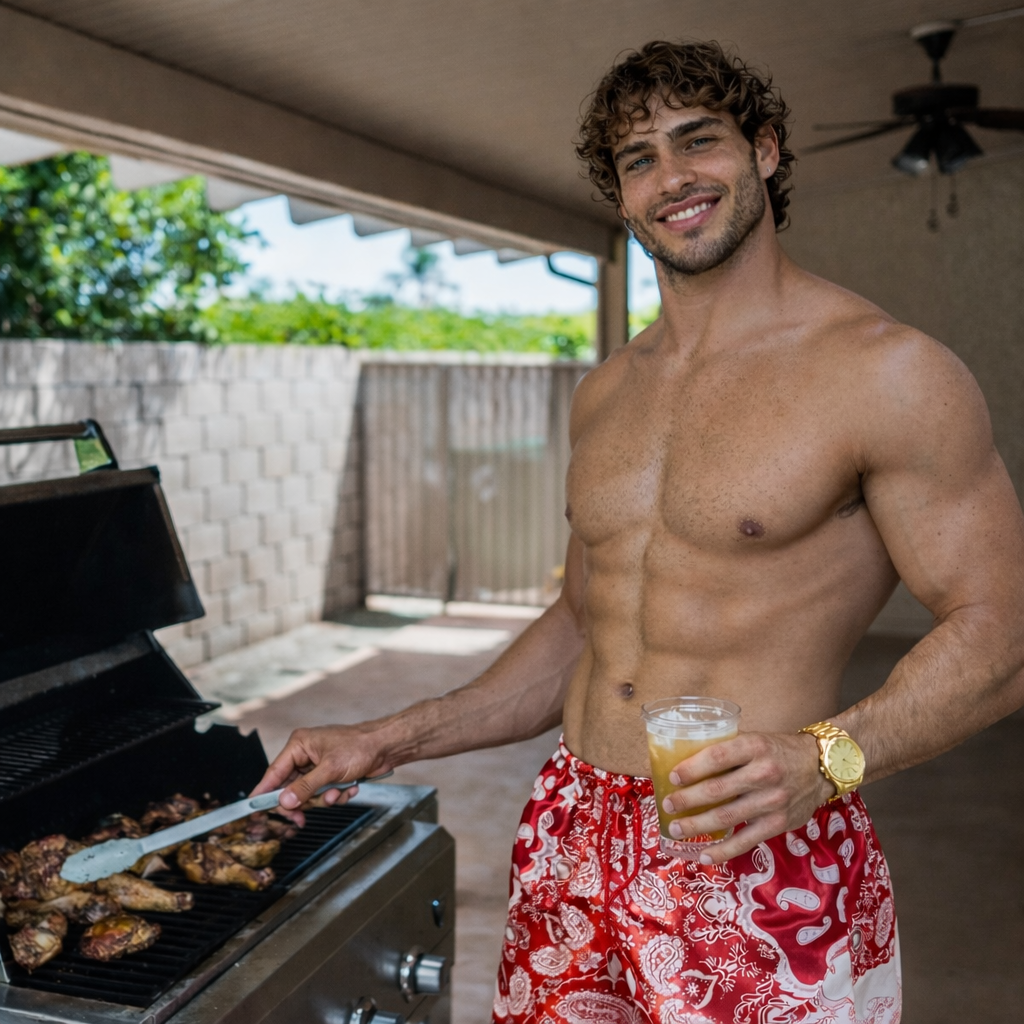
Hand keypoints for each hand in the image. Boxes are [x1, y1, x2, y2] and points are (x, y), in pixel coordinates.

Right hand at [250, 724, 391, 825]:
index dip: (264, 792)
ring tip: (338, 792)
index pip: (274, 772)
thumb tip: (284, 801)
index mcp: (299, 745)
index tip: (254, 809)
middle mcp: (306, 755)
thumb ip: (305, 787)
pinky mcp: (331, 775)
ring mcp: (319, 766)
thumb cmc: (359, 747)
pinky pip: (324, 794)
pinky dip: (336, 795)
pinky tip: (349, 788)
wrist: (386, 747)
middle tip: (301, 818)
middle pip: (290, 788)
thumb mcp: (330, 770)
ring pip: (309, 794)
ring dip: (324, 798)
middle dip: (303, 801)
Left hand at [660, 731, 834, 863]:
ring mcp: (772, 801)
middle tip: (667, 804)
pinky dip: (722, 851)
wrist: (820, 767)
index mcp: (755, 746)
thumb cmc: (778, 751)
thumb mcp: (755, 739)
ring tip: (675, 828)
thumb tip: (685, 762)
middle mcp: (764, 774)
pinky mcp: (778, 824)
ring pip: (726, 817)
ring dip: (696, 825)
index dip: (691, 768)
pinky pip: (745, 841)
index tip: (672, 777)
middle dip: (686, 800)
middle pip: (717, 790)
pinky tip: (703, 855)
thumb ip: (727, 750)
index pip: (717, 757)